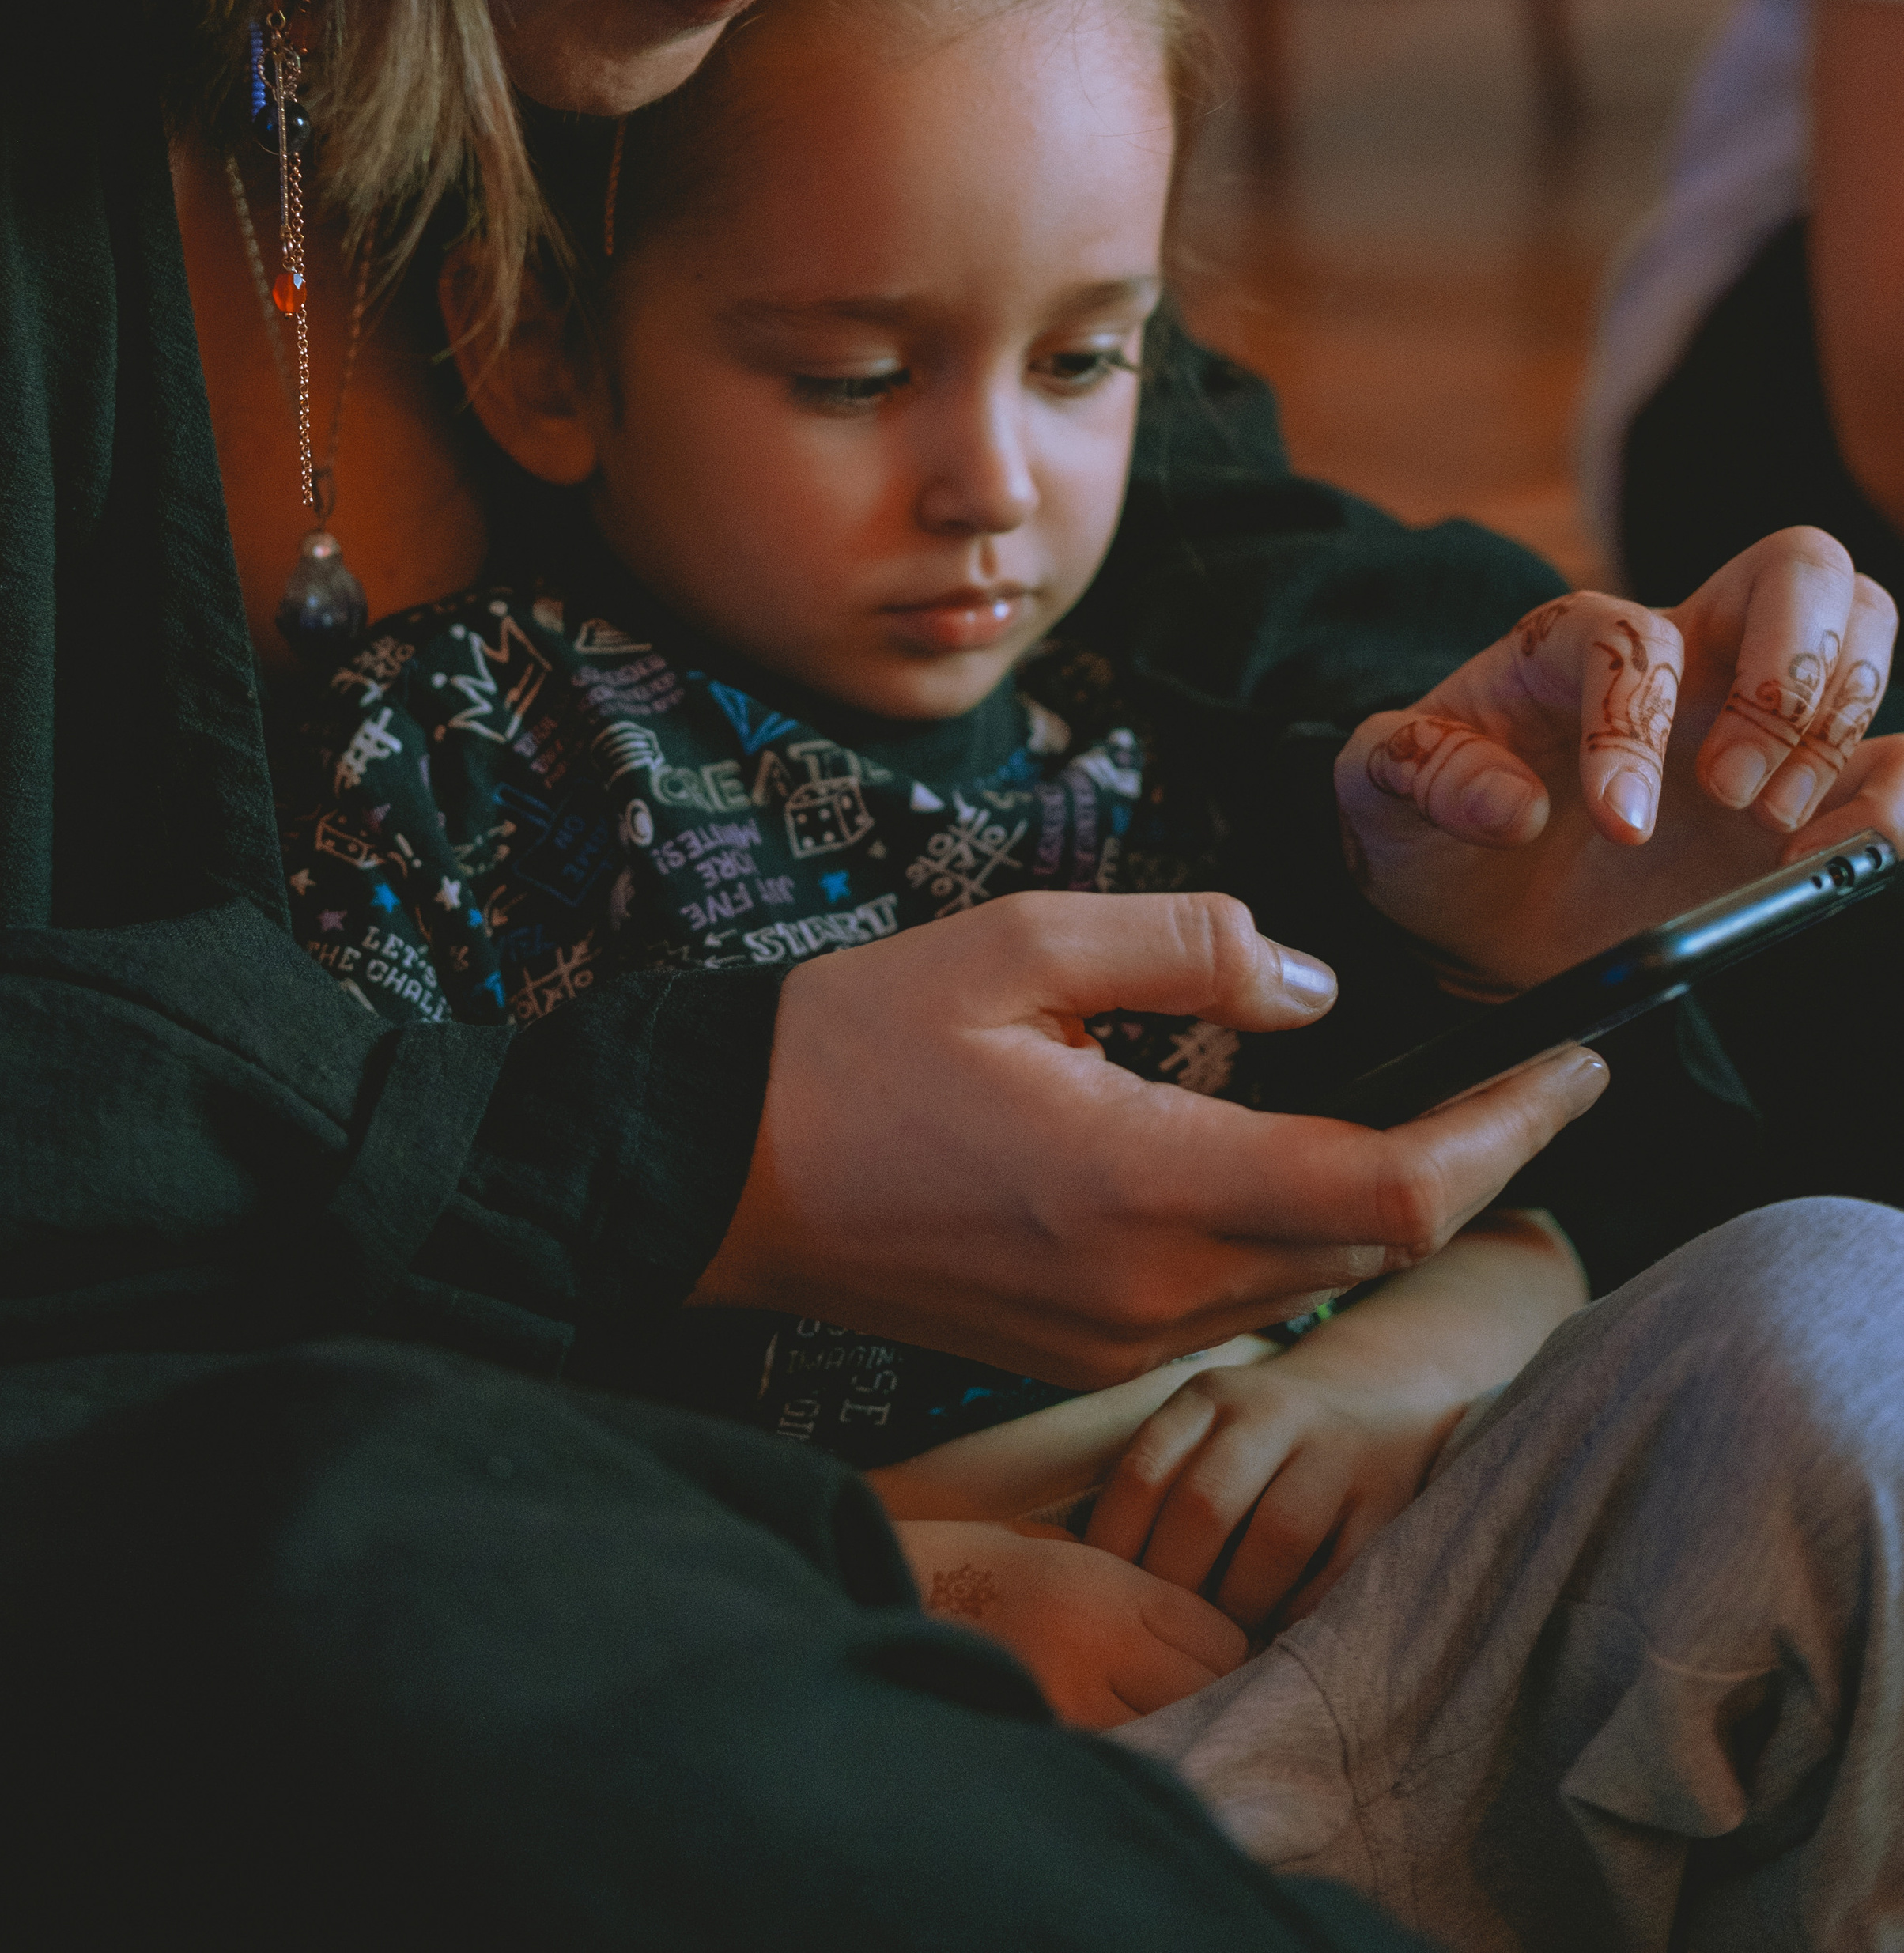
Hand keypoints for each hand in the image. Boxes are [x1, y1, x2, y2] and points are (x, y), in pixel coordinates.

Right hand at [690, 889, 1607, 1383]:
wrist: (716, 1174)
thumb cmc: (851, 1045)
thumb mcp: (1016, 944)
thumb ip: (1183, 946)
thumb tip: (1311, 985)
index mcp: (1146, 1184)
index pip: (1394, 1192)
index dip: (1510, 1134)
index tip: (1580, 1069)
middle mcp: (1154, 1291)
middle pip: (1375, 1242)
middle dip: (1470, 1161)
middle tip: (1527, 1073)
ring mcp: (1121, 1339)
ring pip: (1311, 1276)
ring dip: (1381, 1199)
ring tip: (1430, 1106)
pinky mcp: (1086, 1351)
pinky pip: (1237, 1298)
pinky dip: (1293, 1228)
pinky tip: (1282, 1153)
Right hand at [893, 1519, 1244, 1729]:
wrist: (887, 1582)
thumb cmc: (978, 1563)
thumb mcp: (1067, 1553)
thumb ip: (1135, 1590)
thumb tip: (1204, 1636)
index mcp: (1109, 1585)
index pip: (1221, 1637)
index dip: (1227, 1651)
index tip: (1214, 1658)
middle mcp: (1099, 1643)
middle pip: (1206, 1689)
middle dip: (1207, 1694)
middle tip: (1185, 1692)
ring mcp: (1068, 1700)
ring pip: (1166, 1731)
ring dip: (1165, 1728)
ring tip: (1141, 1717)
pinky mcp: (1038, 1738)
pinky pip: (1110, 1757)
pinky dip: (1117, 1754)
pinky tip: (1100, 1740)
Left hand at [1082, 1344, 1450, 1638]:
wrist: (1380, 1397)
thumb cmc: (1263, 1439)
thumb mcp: (1206, 1429)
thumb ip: (1161, 1484)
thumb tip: (1092, 1578)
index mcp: (1209, 1397)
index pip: (1143, 1474)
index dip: (1118, 1548)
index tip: (1110, 1598)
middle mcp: (1270, 1413)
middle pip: (1204, 1506)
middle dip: (1178, 1584)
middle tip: (1166, 1631)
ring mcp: (1334, 1452)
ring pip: (1276, 1537)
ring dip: (1241, 1602)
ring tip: (1221, 1639)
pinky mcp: (1385, 1499)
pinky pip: (1337, 1567)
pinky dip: (1301, 1608)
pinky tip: (1276, 1628)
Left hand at [1336, 528, 1903, 994]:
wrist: (1476, 911)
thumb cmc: (1431, 831)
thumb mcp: (1378, 794)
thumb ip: (1418, 773)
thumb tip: (1508, 804)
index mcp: (1575, 643)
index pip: (1634, 636)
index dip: (1635, 724)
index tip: (1623, 825)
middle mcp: (1685, 655)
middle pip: (1799, 567)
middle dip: (1788, 673)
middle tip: (1734, 793)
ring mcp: (1754, 715)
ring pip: (1866, 624)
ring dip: (1840, 728)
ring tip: (1776, 834)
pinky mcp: (1804, 788)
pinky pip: (1896, 752)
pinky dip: (1896, 793)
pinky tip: (1845, 853)